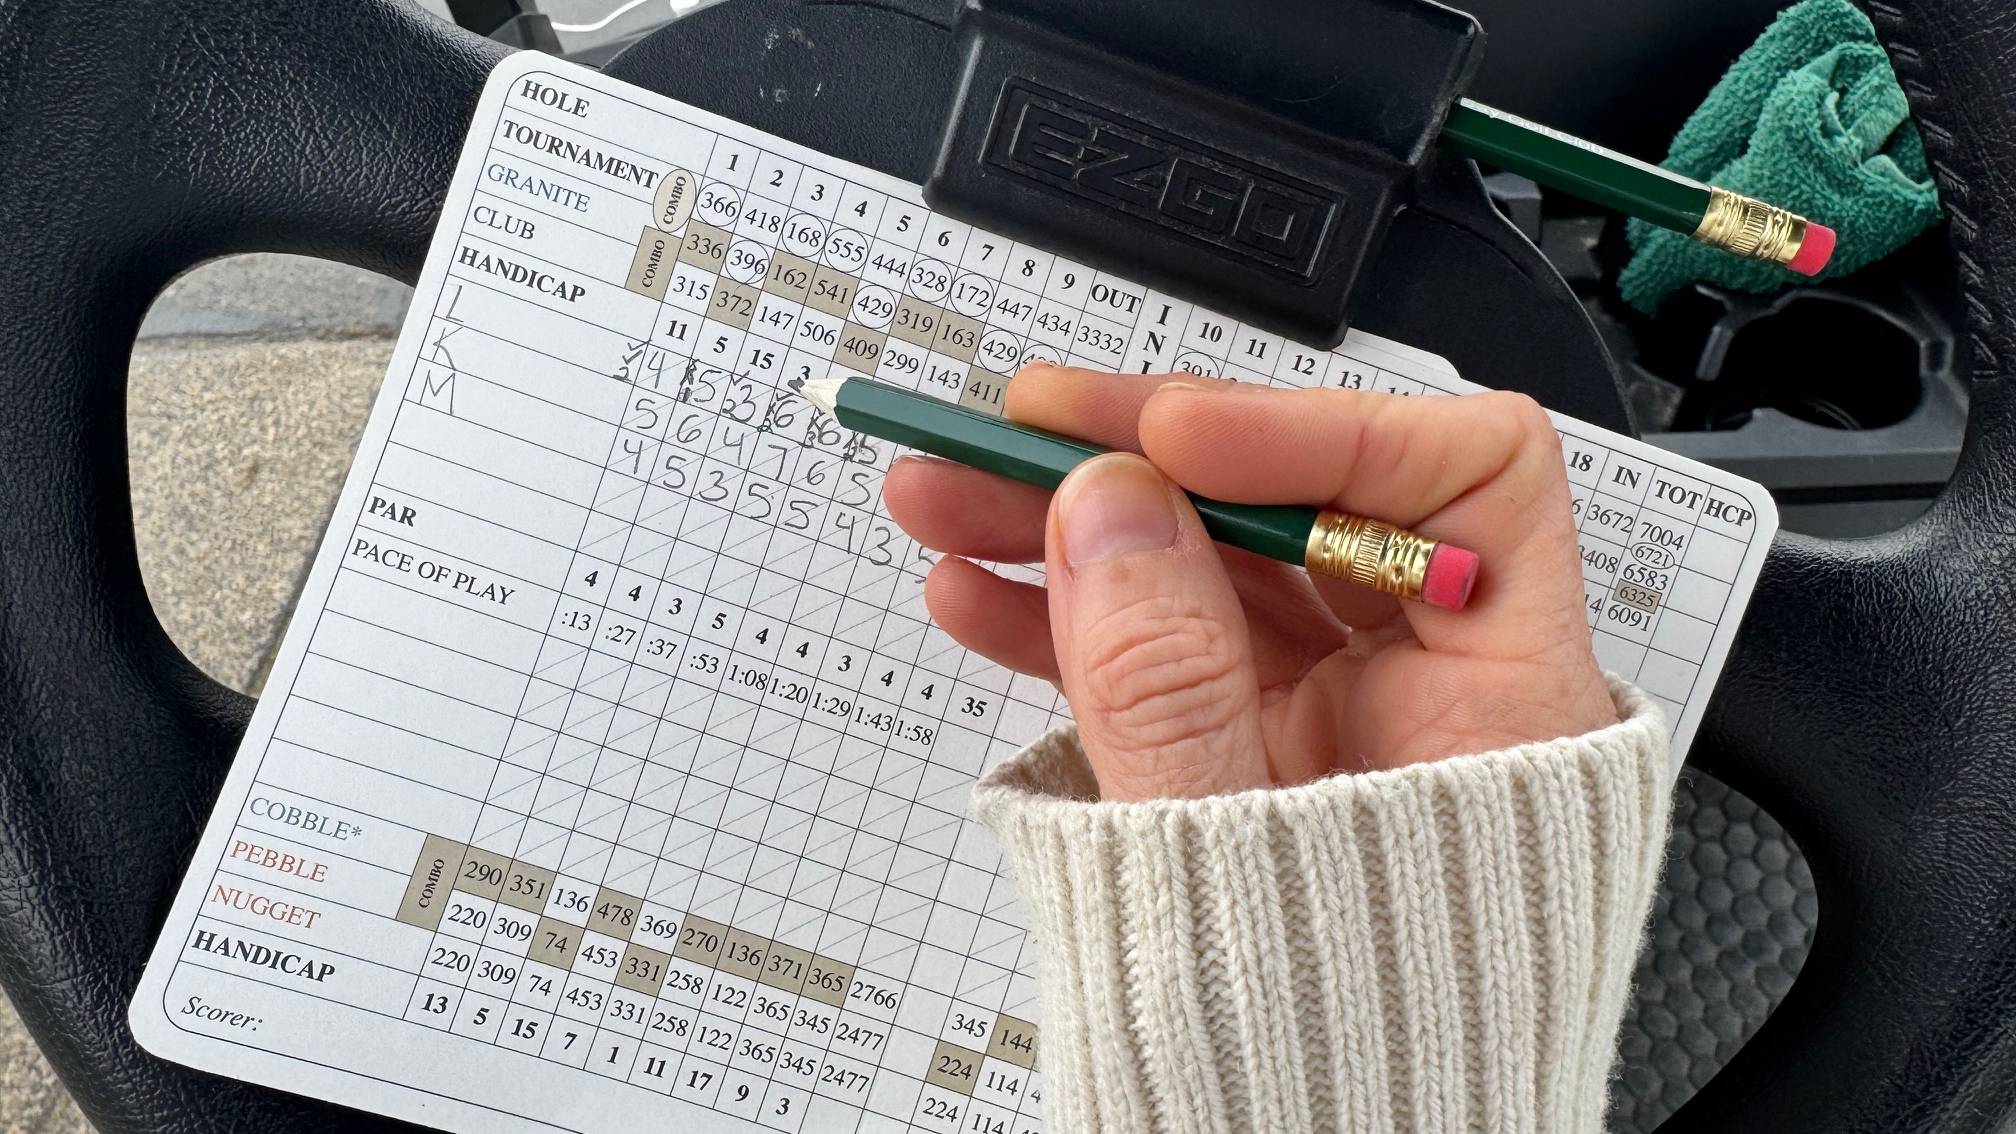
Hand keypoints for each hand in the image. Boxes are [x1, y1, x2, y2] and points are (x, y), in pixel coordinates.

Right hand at [882, 365, 1617, 801]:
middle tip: (1012, 433)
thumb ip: (1169, 685)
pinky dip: (1064, 619)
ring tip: (945, 502)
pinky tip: (976, 599)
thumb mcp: (1231, 865)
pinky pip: (1156, 650)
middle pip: (1297, 510)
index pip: (1465, 477)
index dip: (1318, 430)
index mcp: (1500, 707)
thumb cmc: (1349, 1067)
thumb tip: (1109, 510)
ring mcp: (1328, 722)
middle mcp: (1423, 693)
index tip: (1173, 437)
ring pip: (1206, 569)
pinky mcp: (1246, 755)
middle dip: (1140, 462)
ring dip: (1070, 526)